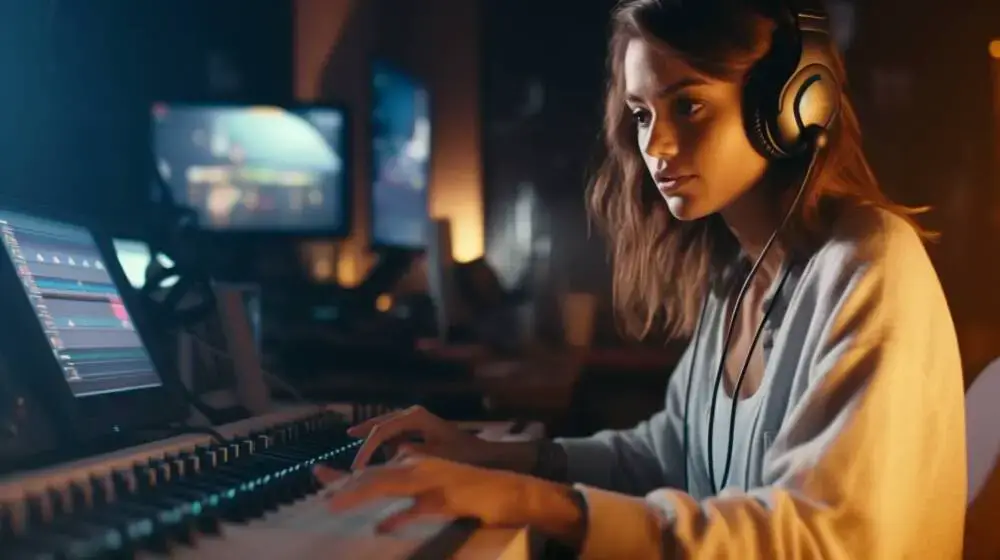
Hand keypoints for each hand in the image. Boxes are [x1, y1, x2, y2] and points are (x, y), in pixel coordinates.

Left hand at [314, 455, 584, 546]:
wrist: (513, 492)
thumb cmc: (474, 495)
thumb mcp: (436, 496)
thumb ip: (408, 503)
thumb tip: (380, 520)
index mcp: (416, 465)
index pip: (373, 469)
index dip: (344, 474)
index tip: (318, 477)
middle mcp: (422, 467)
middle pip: (376, 473)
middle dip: (345, 481)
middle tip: (319, 491)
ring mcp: (435, 481)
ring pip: (391, 483)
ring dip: (361, 492)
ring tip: (335, 502)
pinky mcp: (449, 498)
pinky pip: (420, 507)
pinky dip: (401, 515)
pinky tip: (382, 526)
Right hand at [347, 406, 490, 468]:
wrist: (485, 454)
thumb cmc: (462, 455)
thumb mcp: (434, 456)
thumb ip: (409, 455)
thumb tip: (388, 456)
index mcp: (416, 416)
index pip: (383, 430)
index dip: (367, 448)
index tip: (358, 467)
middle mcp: (415, 413)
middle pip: (383, 422)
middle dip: (366, 430)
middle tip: (349, 436)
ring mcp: (418, 419)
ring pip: (389, 424)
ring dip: (374, 431)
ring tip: (356, 435)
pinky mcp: (422, 427)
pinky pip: (398, 430)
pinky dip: (386, 436)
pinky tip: (379, 446)